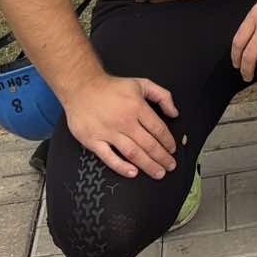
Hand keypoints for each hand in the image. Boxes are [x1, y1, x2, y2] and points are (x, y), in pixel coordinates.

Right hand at [62, 73, 179, 178]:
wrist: (82, 87)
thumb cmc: (112, 87)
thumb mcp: (142, 84)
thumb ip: (163, 96)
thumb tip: (174, 113)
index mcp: (137, 107)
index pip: (158, 129)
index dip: (168, 141)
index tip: (172, 149)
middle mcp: (124, 121)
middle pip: (148, 144)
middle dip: (162, 157)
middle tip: (170, 166)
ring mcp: (108, 132)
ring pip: (132, 153)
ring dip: (148, 165)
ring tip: (158, 173)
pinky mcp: (93, 140)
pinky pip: (109, 157)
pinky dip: (122, 167)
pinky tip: (133, 172)